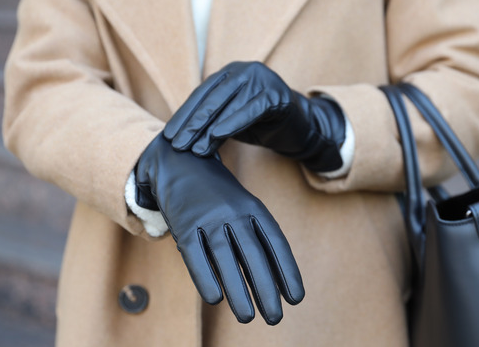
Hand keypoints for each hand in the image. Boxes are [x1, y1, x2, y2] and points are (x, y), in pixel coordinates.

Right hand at [135, 134, 304, 324]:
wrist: (182, 161)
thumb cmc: (218, 197)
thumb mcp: (243, 210)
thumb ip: (255, 240)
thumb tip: (273, 283)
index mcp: (254, 209)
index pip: (276, 243)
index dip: (287, 271)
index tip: (296, 298)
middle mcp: (234, 213)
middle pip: (254, 255)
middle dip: (266, 288)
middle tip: (275, 318)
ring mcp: (209, 218)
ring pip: (226, 258)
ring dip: (238, 290)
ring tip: (248, 318)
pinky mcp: (184, 225)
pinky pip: (196, 255)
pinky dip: (206, 277)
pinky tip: (215, 299)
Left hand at [163, 61, 345, 172]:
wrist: (301, 130)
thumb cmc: (262, 125)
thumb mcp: (231, 119)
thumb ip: (210, 119)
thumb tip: (177, 135)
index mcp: (231, 73)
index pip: (202, 94)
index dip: (184, 115)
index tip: (169, 136)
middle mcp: (246, 70)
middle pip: (212, 98)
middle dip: (192, 123)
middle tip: (177, 145)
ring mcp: (263, 79)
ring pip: (229, 104)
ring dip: (209, 129)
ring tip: (195, 150)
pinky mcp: (277, 94)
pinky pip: (250, 109)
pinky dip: (232, 123)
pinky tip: (217, 136)